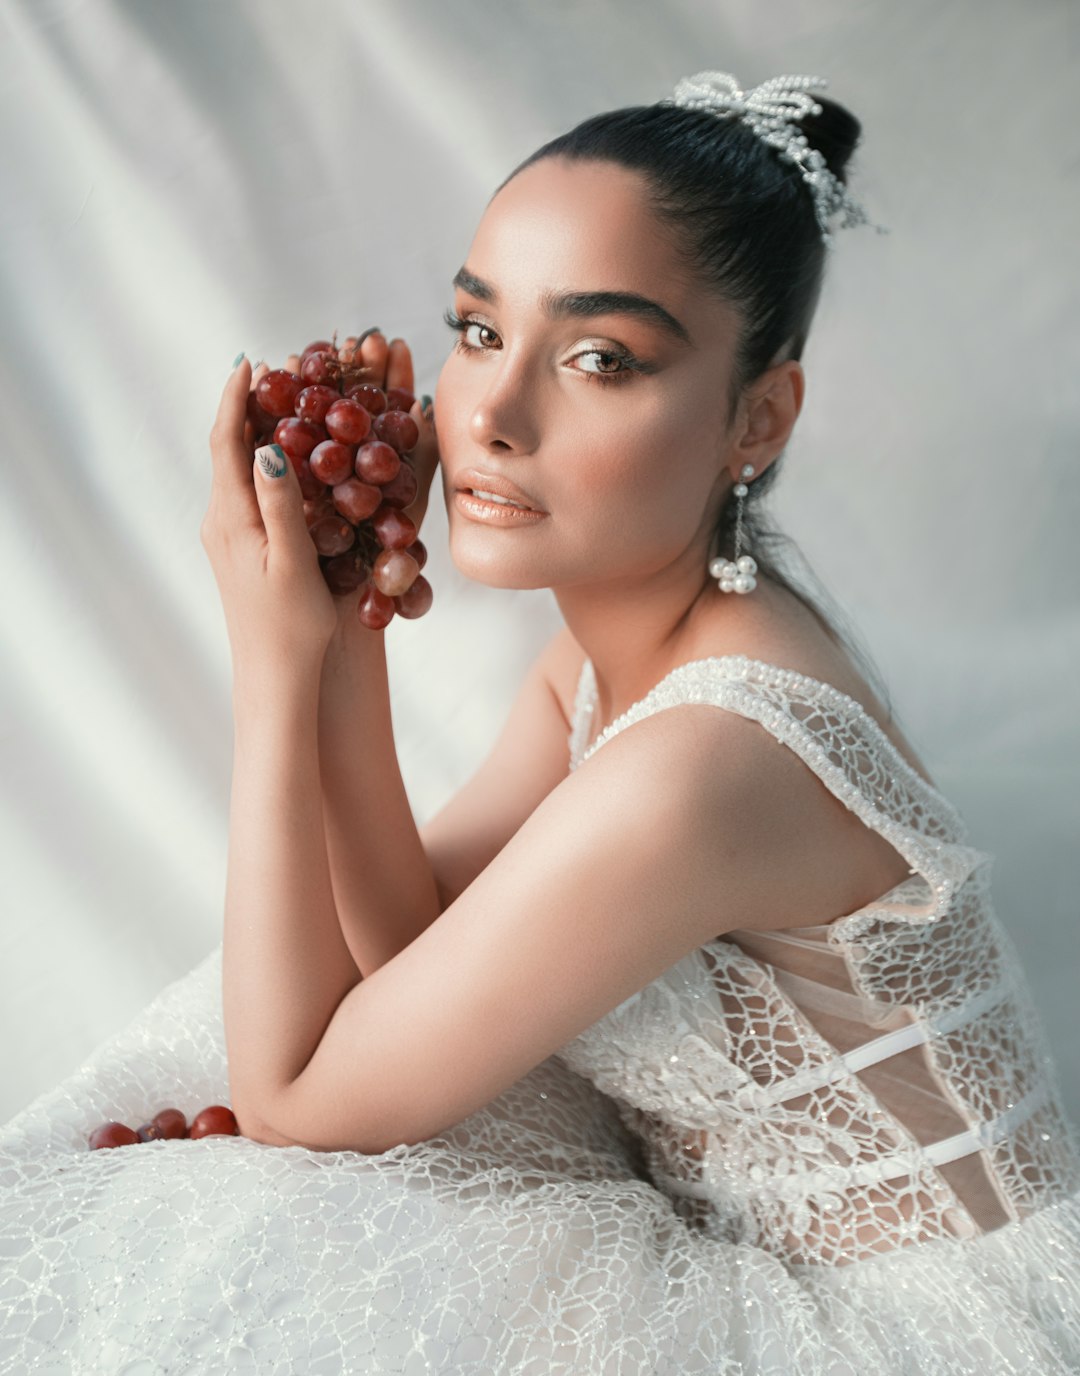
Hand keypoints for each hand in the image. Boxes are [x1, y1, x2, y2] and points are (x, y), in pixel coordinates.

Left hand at [201, 357, 337, 679]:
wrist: (274, 680)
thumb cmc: (291, 628)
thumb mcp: (292, 563)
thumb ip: (280, 504)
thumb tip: (269, 448)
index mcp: (232, 519)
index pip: (226, 443)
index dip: (235, 399)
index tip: (249, 362)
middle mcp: (222, 523)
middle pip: (229, 450)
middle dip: (248, 407)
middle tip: (279, 372)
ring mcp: (229, 538)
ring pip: (239, 471)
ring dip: (258, 434)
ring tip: (286, 403)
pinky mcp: (241, 553)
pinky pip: (249, 493)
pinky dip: (267, 466)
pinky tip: (291, 463)